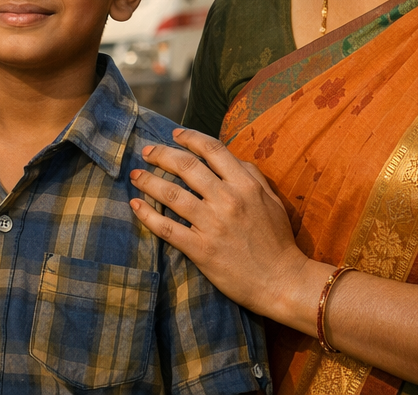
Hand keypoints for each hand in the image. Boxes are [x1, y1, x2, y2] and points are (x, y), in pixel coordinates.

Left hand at [128, 127, 318, 319]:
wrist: (282, 281)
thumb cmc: (278, 241)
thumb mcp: (272, 200)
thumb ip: (252, 175)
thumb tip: (232, 159)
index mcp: (245, 184)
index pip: (212, 149)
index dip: (190, 137)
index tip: (174, 134)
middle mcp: (227, 199)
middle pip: (186, 166)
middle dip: (161, 154)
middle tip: (147, 151)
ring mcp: (212, 224)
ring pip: (171, 194)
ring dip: (148, 181)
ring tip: (136, 175)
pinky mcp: (201, 249)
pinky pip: (167, 228)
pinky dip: (147, 215)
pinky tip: (135, 205)